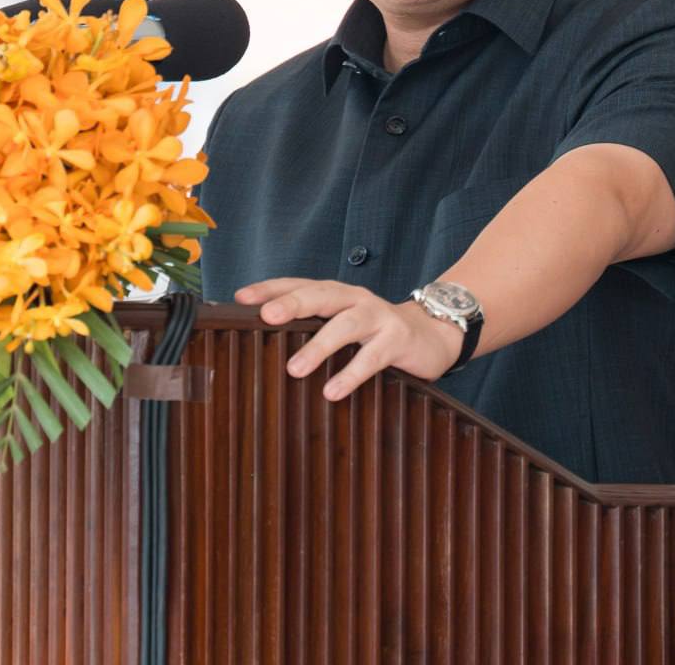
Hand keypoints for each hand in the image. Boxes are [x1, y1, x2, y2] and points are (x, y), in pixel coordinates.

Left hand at [233, 278, 463, 400]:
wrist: (433, 334)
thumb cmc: (376, 333)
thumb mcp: (344, 324)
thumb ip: (314, 328)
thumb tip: (262, 347)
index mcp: (337, 294)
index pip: (300, 284)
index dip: (271, 288)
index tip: (241, 298)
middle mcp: (355, 299)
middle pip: (322, 295)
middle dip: (293, 302)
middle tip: (267, 316)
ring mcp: (378, 317)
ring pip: (346, 324)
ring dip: (320, 345)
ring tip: (295, 368)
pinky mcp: (398, 340)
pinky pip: (372, 357)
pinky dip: (351, 373)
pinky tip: (333, 390)